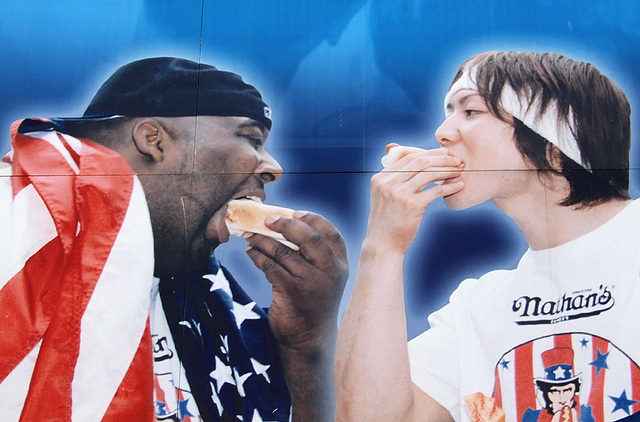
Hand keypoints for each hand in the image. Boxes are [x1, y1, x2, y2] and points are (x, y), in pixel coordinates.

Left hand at [242, 211, 347, 349]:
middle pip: (310, 238)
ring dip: (263, 240)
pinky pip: (271, 266)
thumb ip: (312, 257)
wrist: (307, 339)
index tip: (294, 213)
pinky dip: (258, 256)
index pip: (331, 234)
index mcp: (340, 265)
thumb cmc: (312, 304)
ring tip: (250, 235)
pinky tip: (251, 252)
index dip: (313, 219)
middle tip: (267, 220)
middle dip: (286, 224)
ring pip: (284, 251)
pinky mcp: (292, 292)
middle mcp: (330, 272)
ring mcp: (311, 282)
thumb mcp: (322, 279)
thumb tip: (282, 227)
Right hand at [367, 146, 463, 252]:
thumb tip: (413, 163)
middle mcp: (388, 183)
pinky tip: (458, 186)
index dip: (428, 153)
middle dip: (441, 158)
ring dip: (447, 170)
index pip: (407, 158)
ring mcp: (399, 194)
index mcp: (380, 178)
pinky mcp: (411, 205)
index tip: (443, 153)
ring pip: (428, 174)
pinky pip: (435, 190)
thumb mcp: (384, 197)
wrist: (383, 245)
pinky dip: (449, 186)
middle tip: (456, 159)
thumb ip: (395, 180)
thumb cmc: (387, 221)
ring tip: (459, 170)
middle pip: (419, 162)